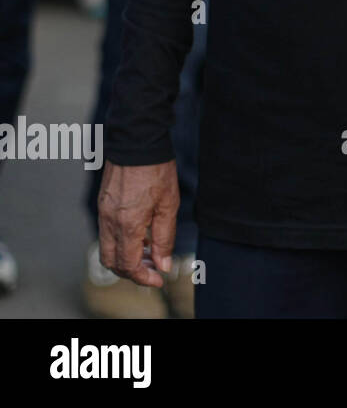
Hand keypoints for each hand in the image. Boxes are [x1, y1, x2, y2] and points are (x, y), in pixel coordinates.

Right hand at [98, 160, 179, 287]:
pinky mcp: (103, 205)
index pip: (127, 265)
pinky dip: (122, 242)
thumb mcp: (168, 205)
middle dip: (132, 271)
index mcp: (127, 224)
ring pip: (108, 249)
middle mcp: (109, 222)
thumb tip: (163, 265)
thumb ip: (164, 238)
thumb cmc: (156, 170)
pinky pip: (107, 233)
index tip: (158, 279)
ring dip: (127, 257)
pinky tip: (141, 235)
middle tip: (154, 269)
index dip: (142, 277)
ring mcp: (103, 213)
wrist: (137, 142)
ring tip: (150, 252)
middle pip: (113, 262)